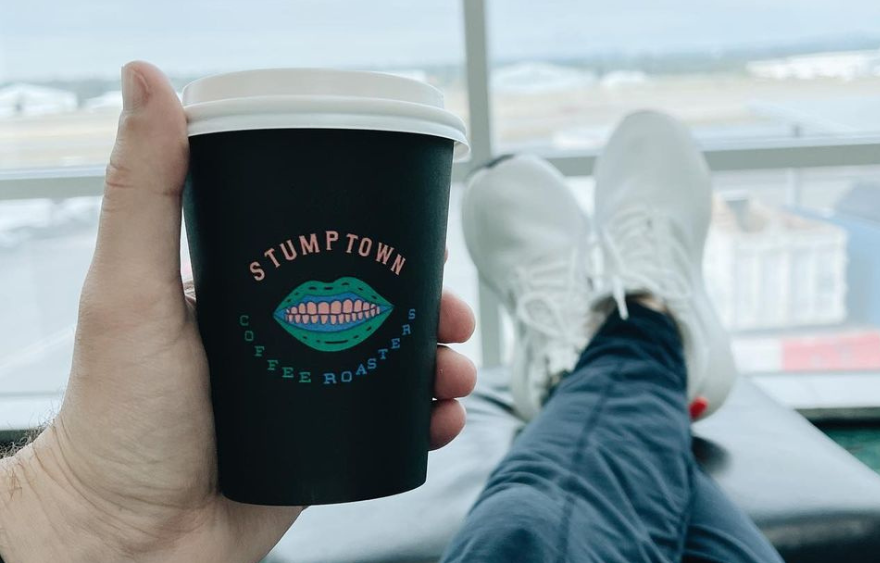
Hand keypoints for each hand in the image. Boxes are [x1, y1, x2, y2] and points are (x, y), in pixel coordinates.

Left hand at [0, 61, 476, 562]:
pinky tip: (441, 422)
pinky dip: (428, 422)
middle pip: (381, 311)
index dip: (389, 248)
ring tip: (454, 380)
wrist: (130, 539)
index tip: (424, 251)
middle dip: (433, 313)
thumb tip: (146, 76)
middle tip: (456, 323)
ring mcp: (307, 397)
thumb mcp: (129, 290)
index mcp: (248, 294)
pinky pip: (392, 430)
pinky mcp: (324, 451)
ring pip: (397, 369)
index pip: (335, 252)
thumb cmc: (116, 416)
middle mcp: (283, 340)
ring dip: (443, 367)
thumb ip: (142, 189)